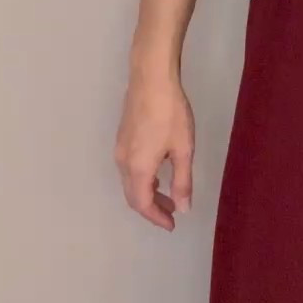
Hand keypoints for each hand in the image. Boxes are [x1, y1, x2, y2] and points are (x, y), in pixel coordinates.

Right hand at [114, 63, 194, 229]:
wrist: (150, 78)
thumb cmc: (170, 113)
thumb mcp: (183, 149)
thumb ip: (182, 181)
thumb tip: (182, 208)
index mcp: (137, 168)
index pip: (142, 204)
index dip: (156, 217)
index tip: (172, 225)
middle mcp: (122, 162)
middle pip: (132, 195)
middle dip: (151, 208)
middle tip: (172, 213)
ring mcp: (119, 149)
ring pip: (129, 182)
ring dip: (147, 193)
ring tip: (168, 195)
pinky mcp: (121, 137)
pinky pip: (128, 169)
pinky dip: (142, 179)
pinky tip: (158, 173)